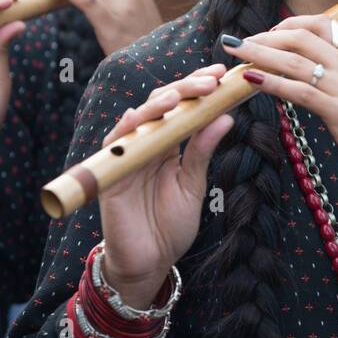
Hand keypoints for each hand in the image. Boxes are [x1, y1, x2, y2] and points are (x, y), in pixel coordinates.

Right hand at [98, 65, 232, 310]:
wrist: (149, 264)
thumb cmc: (170, 226)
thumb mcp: (193, 185)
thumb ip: (202, 151)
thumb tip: (226, 116)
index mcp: (169, 144)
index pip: (183, 105)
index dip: (199, 87)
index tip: (220, 73)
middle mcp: (148, 143)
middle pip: (163, 103)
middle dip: (186, 88)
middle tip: (210, 81)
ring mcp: (128, 155)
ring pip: (140, 117)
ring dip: (159, 104)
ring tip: (180, 96)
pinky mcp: (111, 174)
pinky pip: (115, 144)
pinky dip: (126, 128)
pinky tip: (139, 117)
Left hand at [222, 15, 337, 218]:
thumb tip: (308, 71)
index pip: (322, 24)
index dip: (290, 24)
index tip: (267, 33)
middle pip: (303, 37)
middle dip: (266, 36)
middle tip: (240, 42)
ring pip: (295, 61)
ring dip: (259, 54)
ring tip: (235, 52)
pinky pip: (300, 91)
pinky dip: (272, 82)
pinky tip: (252, 80)